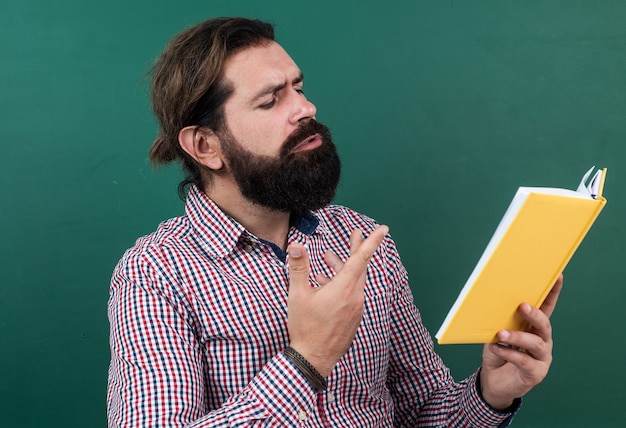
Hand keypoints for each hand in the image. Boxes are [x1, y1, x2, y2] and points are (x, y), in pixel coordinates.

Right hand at [286, 225, 387, 376]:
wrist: (313, 358)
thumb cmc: (305, 327)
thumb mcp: (297, 295)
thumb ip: (299, 268)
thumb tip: (296, 246)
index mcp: (344, 288)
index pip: (361, 258)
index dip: (371, 241)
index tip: (383, 229)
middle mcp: (354, 297)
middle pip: (359, 266)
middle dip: (356, 249)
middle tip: (356, 233)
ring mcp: (356, 309)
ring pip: (353, 281)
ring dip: (342, 268)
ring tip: (328, 258)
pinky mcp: (353, 318)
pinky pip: (351, 294)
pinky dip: (341, 284)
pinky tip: (325, 283)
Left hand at [480, 275, 563, 409]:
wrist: (493, 381)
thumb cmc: (497, 352)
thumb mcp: (496, 333)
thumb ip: (500, 320)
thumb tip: (492, 302)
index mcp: (534, 327)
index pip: (547, 307)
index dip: (553, 292)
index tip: (557, 275)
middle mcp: (543, 340)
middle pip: (544, 324)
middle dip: (535, 314)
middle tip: (522, 306)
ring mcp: (542, 358)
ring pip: (536, 343)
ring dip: (517, 337)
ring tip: (500, 333)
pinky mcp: (535, 373)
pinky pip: (524, 361)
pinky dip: (508, 353)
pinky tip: (495, 348)